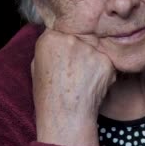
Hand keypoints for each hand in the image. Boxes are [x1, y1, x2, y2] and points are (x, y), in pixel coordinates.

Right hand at [31, 29, 115, 145]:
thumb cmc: (48, 95)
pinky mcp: (105, 60)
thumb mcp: (37, 66)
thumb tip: (59, 38)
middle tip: (77, 69)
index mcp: (50, 38)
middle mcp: (70, 39)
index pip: (64, 29)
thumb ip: (49, 47)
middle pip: (82, 36)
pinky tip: (93, 83)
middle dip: (82, 49)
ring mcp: (89, 49)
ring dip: (94, 60)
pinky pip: (107, 61)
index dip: (69, 43)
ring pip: (96, 48)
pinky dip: (104, 71)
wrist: (65, 116)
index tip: (69, 54)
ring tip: (84, 79)